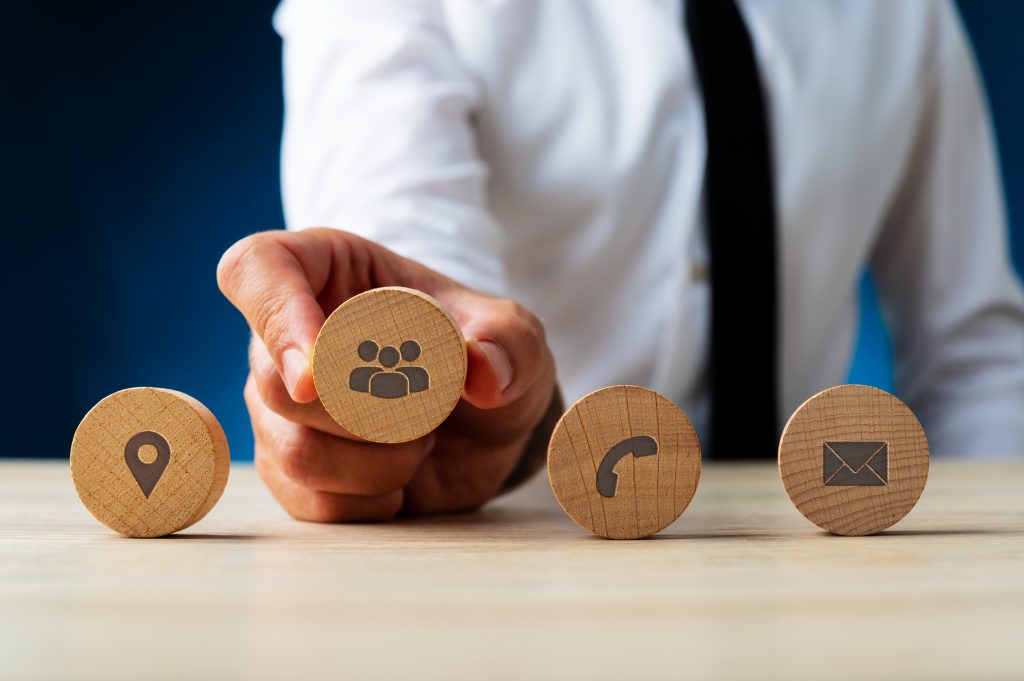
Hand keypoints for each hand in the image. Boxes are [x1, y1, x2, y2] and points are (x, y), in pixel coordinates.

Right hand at [217, 228, 556, 521]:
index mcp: (325, 270)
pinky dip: (369, 500)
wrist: (484, 424)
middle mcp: (286, 335)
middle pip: (278, 382)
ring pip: (293, 450)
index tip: (320, 369)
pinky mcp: (289, 465)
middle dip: (366, 413)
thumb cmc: (482, 354)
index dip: (277, 316)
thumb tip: (486, 374)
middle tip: (429, 410)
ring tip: (421, 441)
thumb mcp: (514, 336)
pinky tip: (400, 478)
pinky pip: (307, 499)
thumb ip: (510, 342)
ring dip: (376, 462)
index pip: (256, 270)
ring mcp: (280, 405)